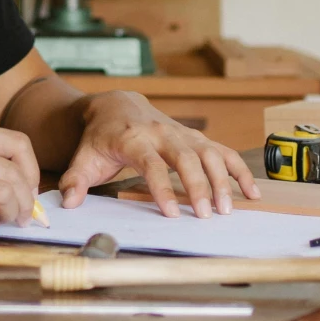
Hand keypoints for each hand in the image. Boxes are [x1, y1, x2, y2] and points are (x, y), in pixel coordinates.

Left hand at [57, 92, 261, 217]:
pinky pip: (223, 151)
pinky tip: (252, 192)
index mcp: (134, 139)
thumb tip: (68, 202)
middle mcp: (162, 132)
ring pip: (209, 152)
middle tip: (207, 215)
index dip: (163, 188)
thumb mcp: (83, 157)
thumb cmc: (100, 138)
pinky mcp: (196, 138)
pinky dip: (239, 170)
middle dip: (199, 185)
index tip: (172, 213)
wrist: (117, 106)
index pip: (152, 163)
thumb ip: (75, 181)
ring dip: (223, 179)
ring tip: (230, 208)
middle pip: (186, 157)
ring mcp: (183, 133)